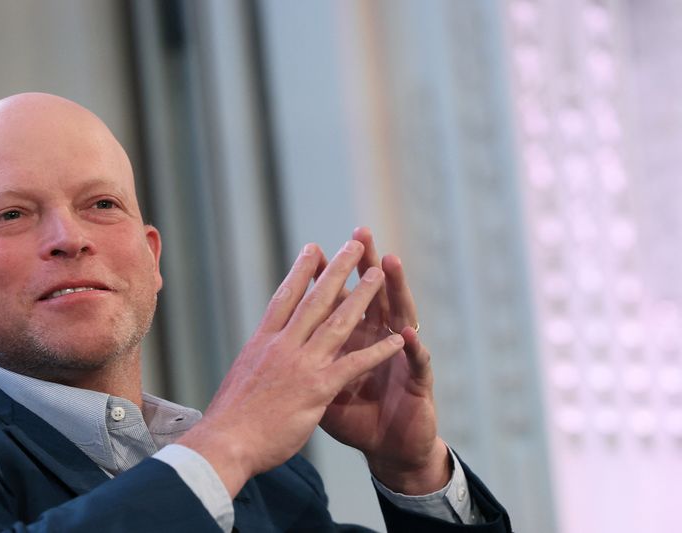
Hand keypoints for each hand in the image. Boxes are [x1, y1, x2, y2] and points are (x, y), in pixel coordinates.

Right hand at [177, 240, 404, 496]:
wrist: (225, 442)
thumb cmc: (229, 417)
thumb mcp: (241, 375)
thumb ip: (258, 360)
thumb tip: (260, 352)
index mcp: (262, 341)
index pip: (284, 298)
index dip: (301, 272)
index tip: (313, 249)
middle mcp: (282, 346)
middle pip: (314, 300)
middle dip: (336, 270)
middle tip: (354, 245)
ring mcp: (300, 365)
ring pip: (336, 322)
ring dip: (360, 296)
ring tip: (377, 274)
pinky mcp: (317, 389)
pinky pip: (353, 364)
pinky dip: (377, 351)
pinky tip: (396, 340)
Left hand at [319, 227, 449, 495]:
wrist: (389, 449)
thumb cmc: (356, 419)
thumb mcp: (321, 391)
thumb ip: (307, 364)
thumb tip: (277, 345)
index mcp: (354, 342)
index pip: (341, 302)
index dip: (330, 278)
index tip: (315, 250)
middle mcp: (379, 342)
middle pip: (372, 297)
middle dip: (365, 265)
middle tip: (360, 234)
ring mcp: (401, 358)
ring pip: (400, 317)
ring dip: (396, 290)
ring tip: (390, 263)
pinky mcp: (419, 383)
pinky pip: (418, 362)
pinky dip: (413, 348)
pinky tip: (408, 333)